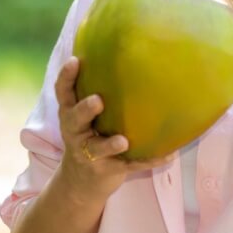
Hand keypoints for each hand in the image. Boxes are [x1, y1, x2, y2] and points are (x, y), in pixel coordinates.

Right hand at [54, 56, 175, 203]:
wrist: (82, 182)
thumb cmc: (89, 135)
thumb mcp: (85, 116)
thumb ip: (95, 90)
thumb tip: (125, 50)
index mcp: (70, 114)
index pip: (63, 93)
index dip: (66, 77)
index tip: (75, 60)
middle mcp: (75, 133)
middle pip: (75, 120)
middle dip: (85, 110)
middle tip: (98, 100)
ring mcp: (88, 154)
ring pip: (97, 149)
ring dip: (109, 144)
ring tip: (123, 141)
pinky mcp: (106, 171)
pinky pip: (129, 166)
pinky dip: (149, 161)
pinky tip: (168, 156)